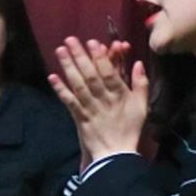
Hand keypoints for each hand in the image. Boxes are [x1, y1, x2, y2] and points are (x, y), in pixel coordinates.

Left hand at [49, 36, 148, 168]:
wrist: (116, 155)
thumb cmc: (130, 129)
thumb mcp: (142, 107)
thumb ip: (141, 84)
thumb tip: (139, 63)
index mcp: (120, 95)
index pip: (109, 72)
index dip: (100, 57)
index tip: (93, 42)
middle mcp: (103, 99)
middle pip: (90, 75)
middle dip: (80, 56)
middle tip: (70, 39)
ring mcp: (90, 108)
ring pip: (78, 85)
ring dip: (68, 67)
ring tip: (60, 51)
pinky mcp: (79, 117)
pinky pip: (69, 102)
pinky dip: (60, 89)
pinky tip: (52, 77)